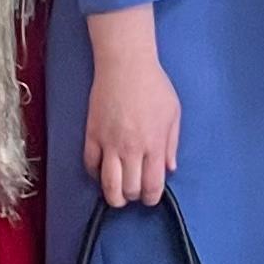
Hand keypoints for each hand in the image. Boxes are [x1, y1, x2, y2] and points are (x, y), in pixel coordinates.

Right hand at [83, 14, 181, 204]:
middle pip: (129, 189)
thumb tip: (169, 169)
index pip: (152, 185)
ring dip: (113, 196)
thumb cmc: (153, 86)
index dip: (151, 198)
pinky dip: (95, 174)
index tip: (150, 197)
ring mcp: (109, 143)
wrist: (125, 65)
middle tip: (135, 192)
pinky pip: (90, 165)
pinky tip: (102, 173)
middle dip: (133, 197)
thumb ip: (172, 144)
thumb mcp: (173, 113)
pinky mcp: (92, 135)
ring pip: (108, 184)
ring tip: (118, 194)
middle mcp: (131, 148)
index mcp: (154, 144)